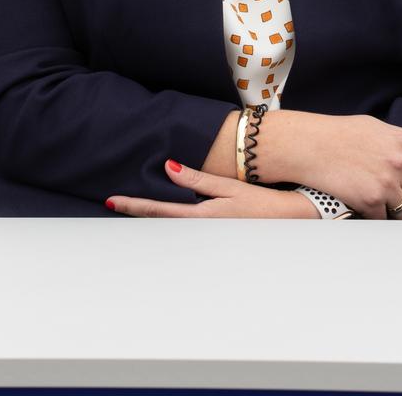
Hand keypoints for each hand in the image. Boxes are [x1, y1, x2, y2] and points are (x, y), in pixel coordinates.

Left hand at [105, 160, 319, 217]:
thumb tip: (169, 168)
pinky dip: (168, 218)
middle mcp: (199, 229)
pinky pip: (183, 226)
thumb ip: (197, 179)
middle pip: (159, 222)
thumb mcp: (228, 187)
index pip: (158, 211)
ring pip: (170, 225)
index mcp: (200, 218)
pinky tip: (162, 212)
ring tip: (130, 206)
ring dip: (151, 216)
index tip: (112, 200)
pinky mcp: (214, 231)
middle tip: (113, 203)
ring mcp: (206, 234)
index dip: (134, 205)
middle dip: (136, 212)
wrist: (288, 222)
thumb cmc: (260, 203)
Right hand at [291, 113, 401, 219]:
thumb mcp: (378, 127)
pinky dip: (375, 217)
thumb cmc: (341, 134)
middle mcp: (399, 163)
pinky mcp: (370, 201)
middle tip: (390, 198)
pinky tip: (363, 207)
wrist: (310, 145)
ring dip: (394, 213)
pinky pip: (383, 219)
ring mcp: (386, 183)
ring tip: (377, 205)